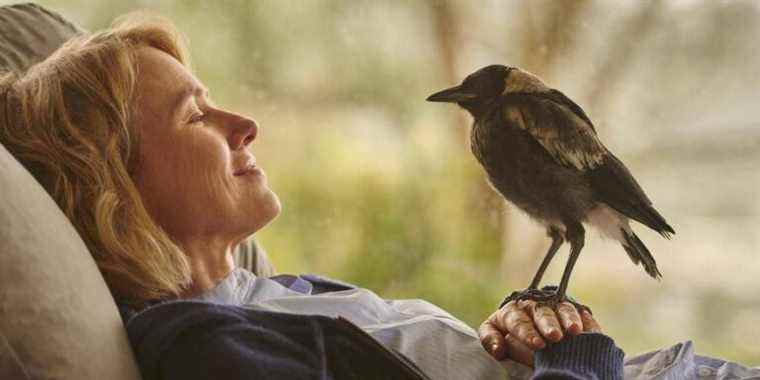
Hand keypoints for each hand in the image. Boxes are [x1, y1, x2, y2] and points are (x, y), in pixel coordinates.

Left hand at [478, 299, 600, 366]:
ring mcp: (554, 306)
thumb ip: (491, 340)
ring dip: (568, 318)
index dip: (527, 332)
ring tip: (574, 331)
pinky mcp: (571, 311)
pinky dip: (584, 320)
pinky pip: (580, 312)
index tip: (538, 344)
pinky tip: (588, 329)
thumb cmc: (508, 339)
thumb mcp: (495, 337)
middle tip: (555, 337)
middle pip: (541, 311)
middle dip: (548, 324)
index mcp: (512, 311)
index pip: (517, 320)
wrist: (527, 336)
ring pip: (562, 308)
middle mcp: (533, 305)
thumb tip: (498, 349)